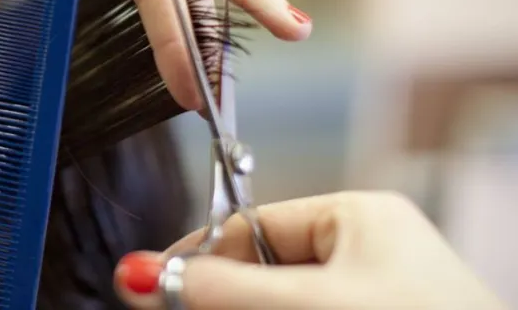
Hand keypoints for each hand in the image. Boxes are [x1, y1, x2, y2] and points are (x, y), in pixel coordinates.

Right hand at [111, 191, 505, 308]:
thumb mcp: (307, 305)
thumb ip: (222, 290)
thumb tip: (139, 273)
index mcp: (360, 217)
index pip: (252, 226)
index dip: (201, 258)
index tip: (155, 290)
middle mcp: (370, 254)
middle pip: (263, 271)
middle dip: (223, 299)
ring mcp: (378, 295)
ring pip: (282, 300)